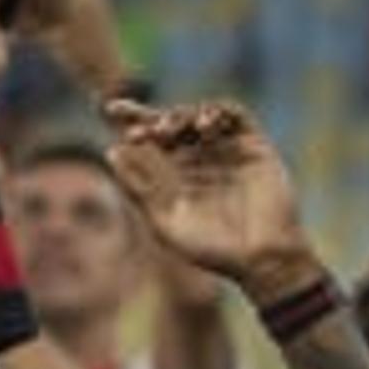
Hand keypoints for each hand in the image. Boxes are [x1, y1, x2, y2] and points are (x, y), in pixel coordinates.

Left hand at [104, 100, 315, 294]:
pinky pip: (237, 116)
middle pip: (172, 122)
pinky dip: (217, 112)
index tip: (109, 109)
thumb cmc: (211, 249)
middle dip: (152, 119)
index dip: (131, 120)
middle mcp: (199, 157)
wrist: (260, 260)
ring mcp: (226, 150)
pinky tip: (202, 125)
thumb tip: (110, 151)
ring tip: (166, 131)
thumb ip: (140, 188)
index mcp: (174, 173)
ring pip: (200, 115)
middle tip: (140, 131)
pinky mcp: (254, 146)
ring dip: (181, 116)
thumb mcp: (165, 220)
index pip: (150, 139)